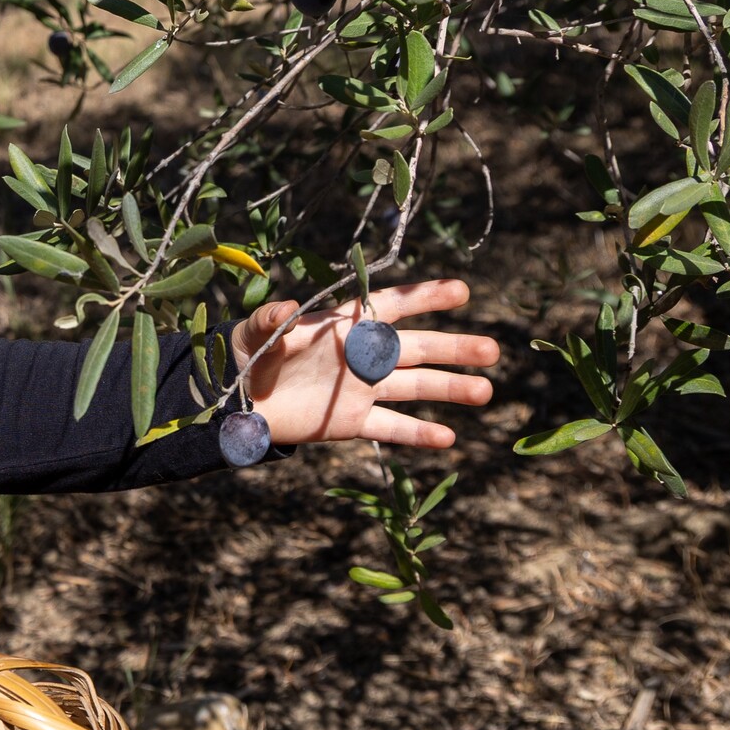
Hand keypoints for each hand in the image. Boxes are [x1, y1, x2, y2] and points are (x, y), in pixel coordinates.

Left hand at [232, 278, 499, 447]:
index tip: (461, 291)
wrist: (237, 398)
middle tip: (492, 350)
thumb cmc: (249, 352)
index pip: (392, 307)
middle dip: (455, 348)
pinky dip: (418, 433)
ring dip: (450, 389)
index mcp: (345, 325)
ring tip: (485, 392)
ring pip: (414, 387)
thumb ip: (272, 319)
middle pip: (417, 349)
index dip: (425, 297)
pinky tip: (449, 438)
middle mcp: (361, 356)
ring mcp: (361, 390)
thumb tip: (286, 308)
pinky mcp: (352, 422)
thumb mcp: (256, 331)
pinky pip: (391, 427)